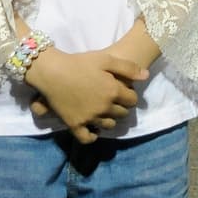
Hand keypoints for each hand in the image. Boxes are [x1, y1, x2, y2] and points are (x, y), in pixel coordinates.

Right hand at [27, 47, 149, 144]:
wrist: (52, 71)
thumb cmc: (79, 62)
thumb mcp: (106, 59)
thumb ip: (127, 68)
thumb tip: (146, 76)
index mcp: (113, 91)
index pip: (132, 100)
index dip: (130, 95)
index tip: (124, 91)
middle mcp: (104, 107)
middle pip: (122, 114)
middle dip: (121, 107)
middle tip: (114, 101)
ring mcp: (90, 118)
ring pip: (108, 125)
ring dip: (109, 119)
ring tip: (104, 112)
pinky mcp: (75, 124)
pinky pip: (87, 138)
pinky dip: (92, 136)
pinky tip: (94, 130)